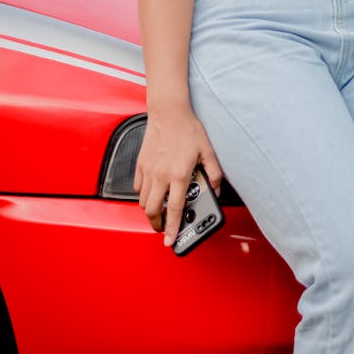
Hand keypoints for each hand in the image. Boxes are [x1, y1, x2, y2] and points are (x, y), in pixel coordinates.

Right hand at [134, 107, 222, 246]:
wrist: (168, 111)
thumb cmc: (188, 129)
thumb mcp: (208, 151)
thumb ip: (214, 174)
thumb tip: (216, 190)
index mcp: (179, 175)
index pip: (174, 209)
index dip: (172, 228)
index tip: (170, 241)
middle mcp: (161, 175)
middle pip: (152, 210)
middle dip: (157, 224)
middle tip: (163, 228)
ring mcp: (148, 170)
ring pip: (143, 201)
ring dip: (150, 211)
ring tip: (158, 212)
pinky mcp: (140, 164)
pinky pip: (137, 186)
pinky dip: (143, 194)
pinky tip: (151, 192)